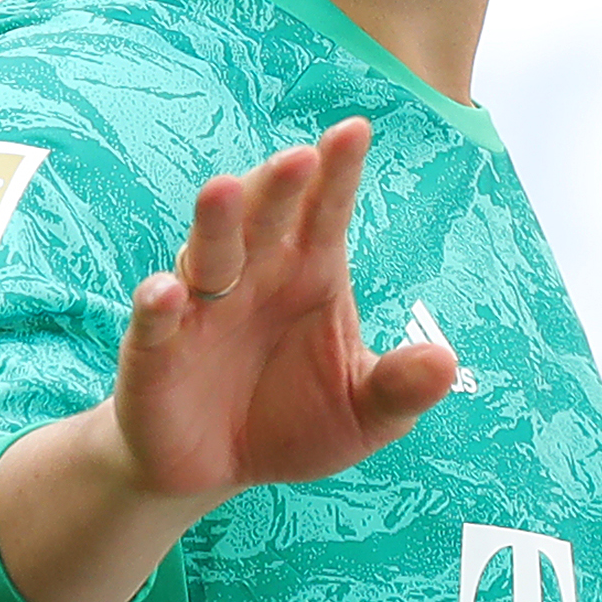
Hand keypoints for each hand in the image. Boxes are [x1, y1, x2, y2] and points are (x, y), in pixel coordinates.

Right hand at [103, 119, 456, 504]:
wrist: (217, 471)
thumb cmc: (295, 423)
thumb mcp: (364, 414)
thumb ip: (398, 388)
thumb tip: (445, 363)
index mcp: (310, 272)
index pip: (327, 212)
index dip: (339, 173)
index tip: (356, 130)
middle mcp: (254, 275)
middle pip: (266, 218)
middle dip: (280, 186)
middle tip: (300, 157)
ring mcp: (201, 307)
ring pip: (208, 252)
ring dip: (216, 222)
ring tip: (224, 190)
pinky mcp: (155, 349)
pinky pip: (156, 319)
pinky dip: (159, 303)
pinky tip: (169, 292)